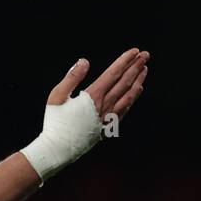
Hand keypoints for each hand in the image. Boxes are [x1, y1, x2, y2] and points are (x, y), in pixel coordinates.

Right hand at [24, 48, 148, 180]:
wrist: (58, 149)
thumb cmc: (54, 122)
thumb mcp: (57, 96)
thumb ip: (72, 77)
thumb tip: (84, 61)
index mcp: (93, 96)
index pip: (114, 73)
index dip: (125, 61)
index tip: (135, 51)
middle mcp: (105, 106)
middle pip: (125, 82)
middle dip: (136, 67)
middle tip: (146, 55)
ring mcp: (108, 117)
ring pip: (129, 96)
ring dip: (138, 81)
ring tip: (144, 70)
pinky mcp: (107, 127)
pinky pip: (125, 109)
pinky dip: (133, 98)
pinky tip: (136, 91)